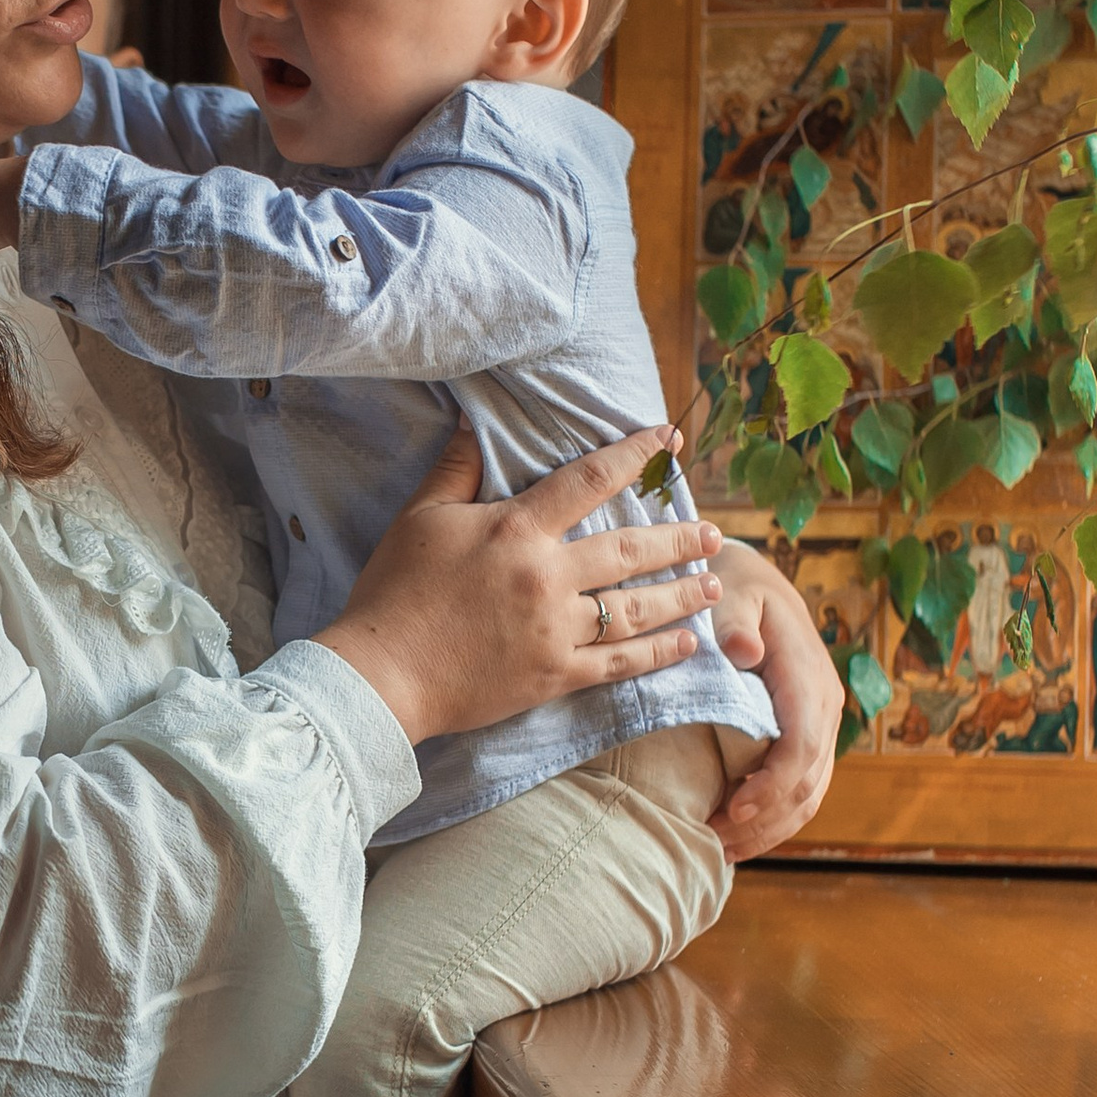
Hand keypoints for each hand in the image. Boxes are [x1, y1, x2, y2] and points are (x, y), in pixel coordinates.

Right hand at [318, 427, 723, 746]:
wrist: (381, 675)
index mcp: (517, 531)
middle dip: (679, 539)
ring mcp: (555, 630)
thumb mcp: (421, 518)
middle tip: (714, 532)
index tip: (669, 442)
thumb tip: (475, 420)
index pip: (589, 481)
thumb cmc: (395, 592)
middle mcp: (547, 577)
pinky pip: (620, 662)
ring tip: (715, 584)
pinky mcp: (554, 676)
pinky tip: (689, 643)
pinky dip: (659, 653)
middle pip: (631, 549)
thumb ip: (457, 469)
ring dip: (682, 595)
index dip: (634, 455)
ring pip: (636, 608)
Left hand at [707, 540, 839, 861]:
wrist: (754, 582)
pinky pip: (803, 787)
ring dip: (771, 828)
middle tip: (712, 840)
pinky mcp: (808, 734)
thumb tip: (746, 655)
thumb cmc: (735, 588)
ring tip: (722, 849)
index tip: (734, 808)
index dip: (773, 784)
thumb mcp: (731, 593)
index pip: (801, 746)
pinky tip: (740, 834)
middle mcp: (824, 706)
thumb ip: (734, 623)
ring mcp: (820, 724)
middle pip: (808, 781)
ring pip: (810, 793)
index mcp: (808, 678)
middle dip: (764, 819)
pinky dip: (777, 818)